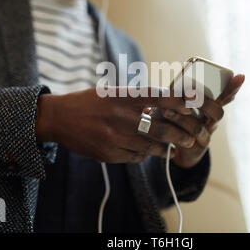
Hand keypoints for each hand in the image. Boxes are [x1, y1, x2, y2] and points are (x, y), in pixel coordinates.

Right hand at [35, 87, 199, 162]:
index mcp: (122, 96)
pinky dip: (144, 154)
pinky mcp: (107, 154)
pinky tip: (146, 151)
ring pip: (149, 146)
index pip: (158, 97)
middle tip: (189, 138)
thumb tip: (162, 106)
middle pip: (159, 128)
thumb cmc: (88, 102)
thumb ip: (135, 99)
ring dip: (163, 148)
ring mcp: (113, 137)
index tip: (190, 107)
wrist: (59, 118)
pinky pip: (134, 157)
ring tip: (170, 147)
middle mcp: (119, 116)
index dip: (178, 103)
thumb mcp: (110, 93)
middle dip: (179, 135)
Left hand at [157, 74, 244, 167]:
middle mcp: (211, 122)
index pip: (225, 96)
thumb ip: (179, 96)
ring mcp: (205, 137)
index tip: (239, 76)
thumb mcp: (177, 104)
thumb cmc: (175, 118)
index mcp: (211, 108)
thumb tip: (171, 88)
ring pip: (198, 127)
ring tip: (165, 110)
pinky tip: (163, 121)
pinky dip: (173, 130)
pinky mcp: (194, 149)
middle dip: (203, 102)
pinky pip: (186, 140)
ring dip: (181, 117)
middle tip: (188, 93)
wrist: (173, 146)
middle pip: (217, 113)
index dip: (233, 88)